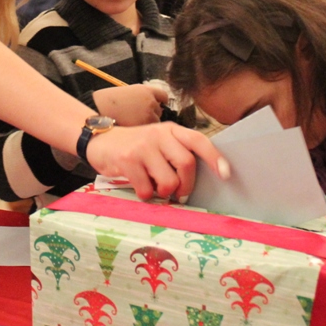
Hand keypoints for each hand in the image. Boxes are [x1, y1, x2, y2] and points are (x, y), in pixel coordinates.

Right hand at [85, 123, 228, 201]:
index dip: (214, 157)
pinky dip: (146, 195)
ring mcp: (143, 147)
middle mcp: (158, 135)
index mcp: (170, 130)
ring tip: (156, 190)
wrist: (99, 141)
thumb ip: (175, 153)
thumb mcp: (157, 142)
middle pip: (187, 164)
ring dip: (165, 193)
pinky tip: (139, 187)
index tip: (226, 174)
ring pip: (168, 180)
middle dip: (186, 185)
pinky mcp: (127, 160)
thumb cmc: (134, 146)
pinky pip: (147, 188)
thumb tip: (198, 180)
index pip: (198, 140)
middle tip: (180, 195)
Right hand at [92, 84, 166, 126]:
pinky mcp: (144, 128)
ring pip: (156, 122)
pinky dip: (144, 131)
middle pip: (159, 110)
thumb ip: (142, 96)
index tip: (157, 104)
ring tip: (134, 122)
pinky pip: (149, 130)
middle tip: (139, 115)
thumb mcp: (128, 91)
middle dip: (152, 113)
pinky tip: (134, 129)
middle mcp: (150, 102)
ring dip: (148, 122)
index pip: (163, 96)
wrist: (98, 112)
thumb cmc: (109, 102)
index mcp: (146, 90)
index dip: (159, 101)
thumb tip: (155, 104)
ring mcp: (148, 116)